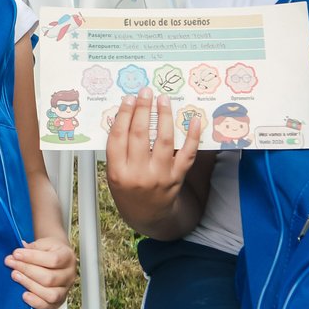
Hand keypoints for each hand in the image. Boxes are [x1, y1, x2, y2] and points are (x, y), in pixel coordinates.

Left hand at [5, 236, 75, 308]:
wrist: (58, 256)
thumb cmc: (50, 250)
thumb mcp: (43, 243)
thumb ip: (32, 248)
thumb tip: (17, 254)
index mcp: (68, 257)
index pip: (53, 259)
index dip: (32, 257)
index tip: (16, 254)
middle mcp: (70, 274)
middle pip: (49, 278)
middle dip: (27, 270)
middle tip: (11, 264)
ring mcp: (66, 289)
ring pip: (50, 294)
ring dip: (29, 285)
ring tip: (15, 276)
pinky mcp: (60, 300)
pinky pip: (50, 306)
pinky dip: (36, 302)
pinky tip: (24, 295)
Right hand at [105, 88, 200, 218]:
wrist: (149, 216)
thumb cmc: (129, 190)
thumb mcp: (114, 173)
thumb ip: (118, 149)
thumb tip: (126, 115)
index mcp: (118, 172)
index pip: (118, 137)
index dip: (123, 115)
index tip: (128, 98)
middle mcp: (138, 174)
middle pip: (139, 135)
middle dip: (142, 109)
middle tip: (145, 92)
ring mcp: (159, 176)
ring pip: (163, 140)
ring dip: (163, 116)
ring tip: (163, 100)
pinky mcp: (177, 177)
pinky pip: (187, 154)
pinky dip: (192, 136)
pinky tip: (193, 120)